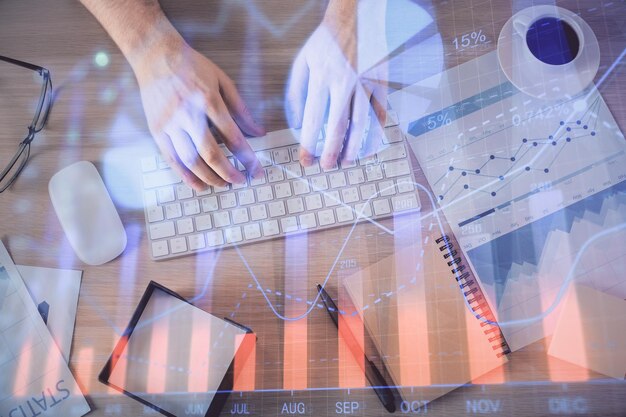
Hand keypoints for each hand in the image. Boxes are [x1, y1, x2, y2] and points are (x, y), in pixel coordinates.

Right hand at [132, 36, 264, 189]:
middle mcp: (188, 115)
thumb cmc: (192, 66)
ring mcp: (170, 124)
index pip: (233, 137)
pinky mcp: (157, 130)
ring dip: (209, 178)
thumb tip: (259, 132)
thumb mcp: (223, 81)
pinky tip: (199, 185)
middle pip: (212, 154)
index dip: (247, 158)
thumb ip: (241, 109)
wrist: (155, 55)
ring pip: (191, 161)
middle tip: (241, 182)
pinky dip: (186, 176)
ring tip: (223, 185)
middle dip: (229, 173)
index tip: (257, 171)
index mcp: (208, 100)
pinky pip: (172, 159)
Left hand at [286, 0, 387, 168]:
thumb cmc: (326, 42)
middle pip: (338, 125)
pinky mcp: (381, 82)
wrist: (355, 18)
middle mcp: (344, 82)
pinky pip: (380, 112)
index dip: (309, 143)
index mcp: (322, 76)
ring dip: (355, 146)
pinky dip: (376, 131)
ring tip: (347, 160)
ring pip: (362, 122)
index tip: (306, 159)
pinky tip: (369, 144)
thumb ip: (295, 91)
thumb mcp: (303, 60)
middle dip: (332, 151)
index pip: (313, 118)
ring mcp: (365, 83)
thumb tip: (294, 120)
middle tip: (328, 166)